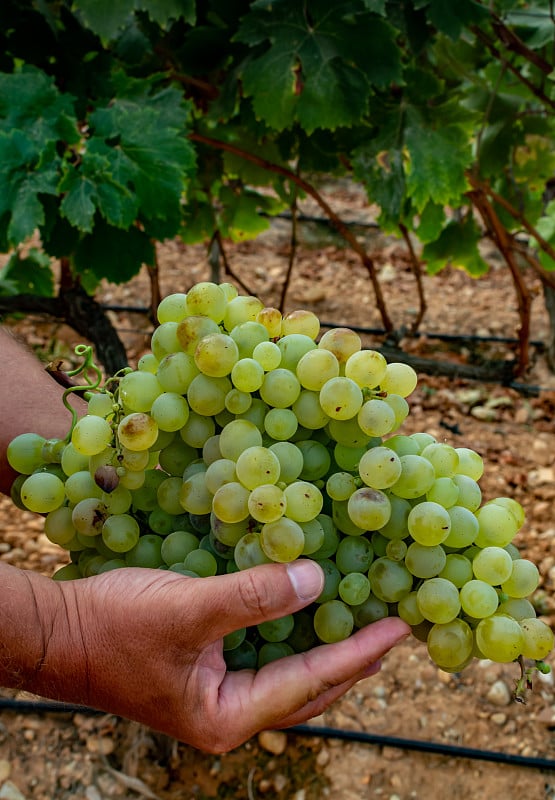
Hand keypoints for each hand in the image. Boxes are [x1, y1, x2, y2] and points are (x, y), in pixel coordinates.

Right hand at [41, 560, 408, 751]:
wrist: (59, 630)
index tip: (399, 630)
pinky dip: (292, 633)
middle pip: (308, 688)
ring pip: (289, 673)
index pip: (310, 683)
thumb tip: (317, 581)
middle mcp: (228, 713)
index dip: (358, 653)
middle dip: (353, 660)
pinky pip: (265, 653)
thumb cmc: (113, 626)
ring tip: (366, 625)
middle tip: (394, 630)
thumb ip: (252, 597)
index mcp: (226, 717)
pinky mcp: (207, 669)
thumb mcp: (187, 609)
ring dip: (327, 648)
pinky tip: (309, 611)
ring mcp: (217, 693)